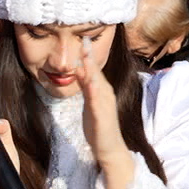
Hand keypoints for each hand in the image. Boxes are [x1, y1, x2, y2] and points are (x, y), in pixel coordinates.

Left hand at [77, 39, 125, 158]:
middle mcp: (105, 94)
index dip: (88, 55)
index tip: (82, 40)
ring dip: (93, 70)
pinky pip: (97, 102)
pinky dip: (95, 92)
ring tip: (86, 56)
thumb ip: (85, 86)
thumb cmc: (98, 125)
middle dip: (90, 57)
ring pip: (97, 84)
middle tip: (84, 40)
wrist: (110, 147)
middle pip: (96, 72)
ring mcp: (105, 104)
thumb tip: (79, 69)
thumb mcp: (89, 101)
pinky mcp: (102, 116)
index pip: (93, 69)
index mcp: (102, 90)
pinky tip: (91, 84)